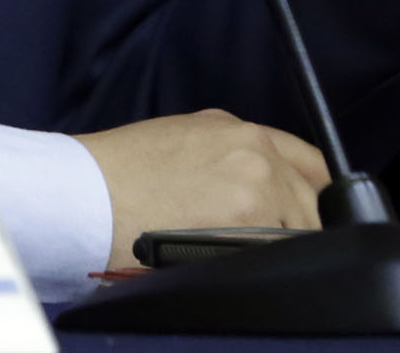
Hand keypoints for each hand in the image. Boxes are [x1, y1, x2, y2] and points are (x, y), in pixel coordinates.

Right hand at [77, 111, 330, 267]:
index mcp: (238, 130)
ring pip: (298, 234)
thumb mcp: (180, 140)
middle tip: (258, 248)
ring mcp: (257, 190)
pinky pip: (279, 258)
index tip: (314, 216)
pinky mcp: (249, 229)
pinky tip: (225, 266)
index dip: (317, 195)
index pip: (312, 164)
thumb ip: (229, 156)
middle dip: (294, 228)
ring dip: (275, 250)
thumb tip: (260, 191)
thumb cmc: (115, 174)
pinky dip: (261, 268)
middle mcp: (255, 152)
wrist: (82, 194)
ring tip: (228, 257)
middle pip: (311, 204)